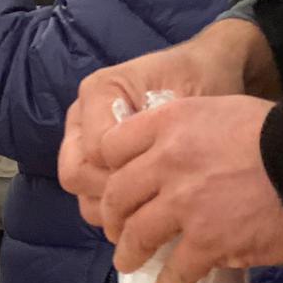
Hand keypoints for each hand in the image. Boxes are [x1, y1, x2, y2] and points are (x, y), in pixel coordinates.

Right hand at [59, 20, 271, 225]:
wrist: (207, 71)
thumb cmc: (199, 79)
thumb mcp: (187, 96)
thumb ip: (161, 131)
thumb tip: (145, 174)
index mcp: (99, 92)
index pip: (95, 150)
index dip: (128, 171)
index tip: (167, 175)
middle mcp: (81, 118)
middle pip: (75, 174)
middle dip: (114, 195)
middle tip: (155, 201)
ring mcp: (84, 141)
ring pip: (81, 192)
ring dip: (114, 208)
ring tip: (153, 207)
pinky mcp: (96, 162)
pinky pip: (93, 198)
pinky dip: (118, 211)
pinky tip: (149, 208)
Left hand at [95, 95, 282, 282]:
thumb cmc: (278, 134)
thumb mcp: (221, 112)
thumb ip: (184, 131)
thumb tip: (164, 156)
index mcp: (169, 124)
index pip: (111, 147)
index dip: (107, 168)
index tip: (111, 184)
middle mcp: (167, 161)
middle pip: (117, 194)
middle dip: (112, 216)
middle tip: (116, 228)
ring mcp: (185, 203)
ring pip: (138, 234)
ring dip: (129, 252)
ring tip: (128, 262)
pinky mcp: (209, 240)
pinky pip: (177, 268)